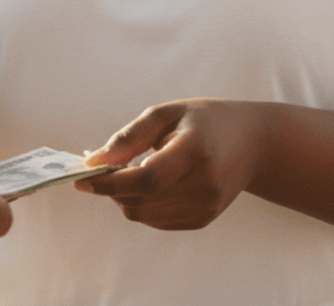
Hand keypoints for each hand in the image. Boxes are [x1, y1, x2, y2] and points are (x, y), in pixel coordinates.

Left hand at [76, 99, 262, 229]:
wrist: (252, 143)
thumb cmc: (204, 120)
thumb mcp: (168, 113)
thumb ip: (130, 137)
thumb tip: (93, 162)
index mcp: (196, 149)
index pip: (146, 179)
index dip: (110, 182)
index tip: (81, 177)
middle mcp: (205, 185)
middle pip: (141, 200)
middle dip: (111, 187)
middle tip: (99, 167)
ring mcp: (206, 207)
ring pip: (143, 214)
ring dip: (123, 196)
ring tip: (125, 169)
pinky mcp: (203, 220)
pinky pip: (156, 220)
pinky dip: (141, 204)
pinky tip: (146, 181)